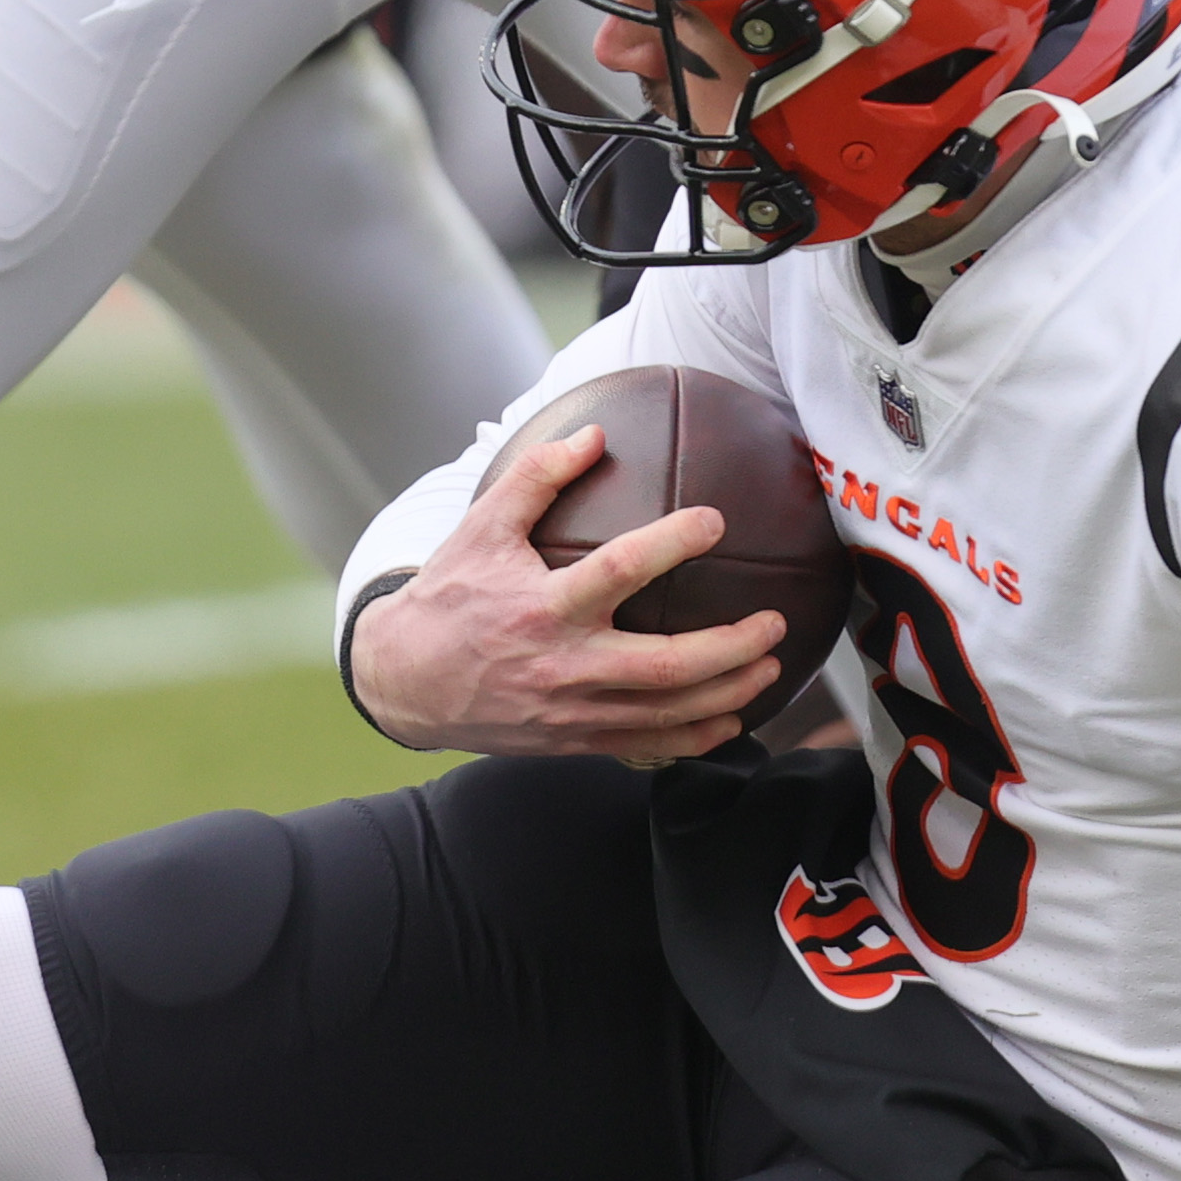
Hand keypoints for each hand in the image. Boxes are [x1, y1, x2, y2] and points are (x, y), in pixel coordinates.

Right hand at [347, 425, 785, 760]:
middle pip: (665, 665)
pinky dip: (695, 738)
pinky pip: (647, 747)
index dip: (672, 543)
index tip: (716, 520)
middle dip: (730, 648)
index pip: (619, 569)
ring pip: (666, 712)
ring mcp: (572, 711)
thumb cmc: (448, 597)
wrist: (406, 682)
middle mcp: (564, 664)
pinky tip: (731, 721)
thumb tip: (594, 434)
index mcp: (543, 606)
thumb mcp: (480, 527)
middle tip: (774, 622)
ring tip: (772, 666)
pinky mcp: (574, 740)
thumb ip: (536, 477)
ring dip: (728, 693)